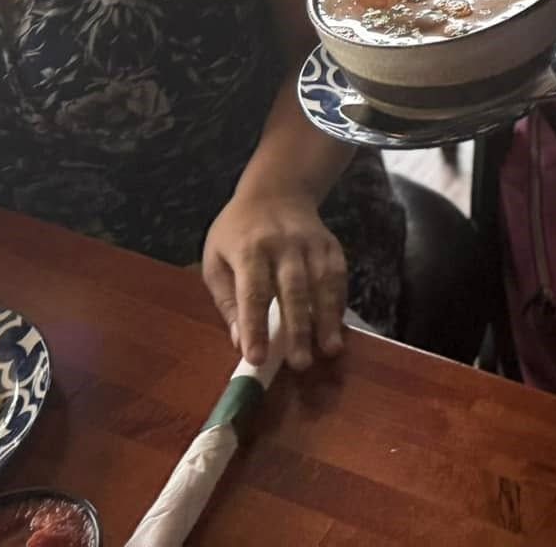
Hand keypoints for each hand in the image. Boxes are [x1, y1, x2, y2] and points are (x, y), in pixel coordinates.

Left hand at [202, 188, 347, 370]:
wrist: (276, 190)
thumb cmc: (237, 231)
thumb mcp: (216, 260)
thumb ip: (227, 301)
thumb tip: (239, 341)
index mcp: (248, 248)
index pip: (253, 291)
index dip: (255, 325)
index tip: (255, 358)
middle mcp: (283, 244)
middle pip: (293, 289)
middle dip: (298, 328)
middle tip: (300, 363)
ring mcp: (311, 243)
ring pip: (322, 283)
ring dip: (327, 318)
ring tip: (329, 349)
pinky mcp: (331, 245)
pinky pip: (338, 276)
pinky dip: (339, 303)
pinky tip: (338, 327)